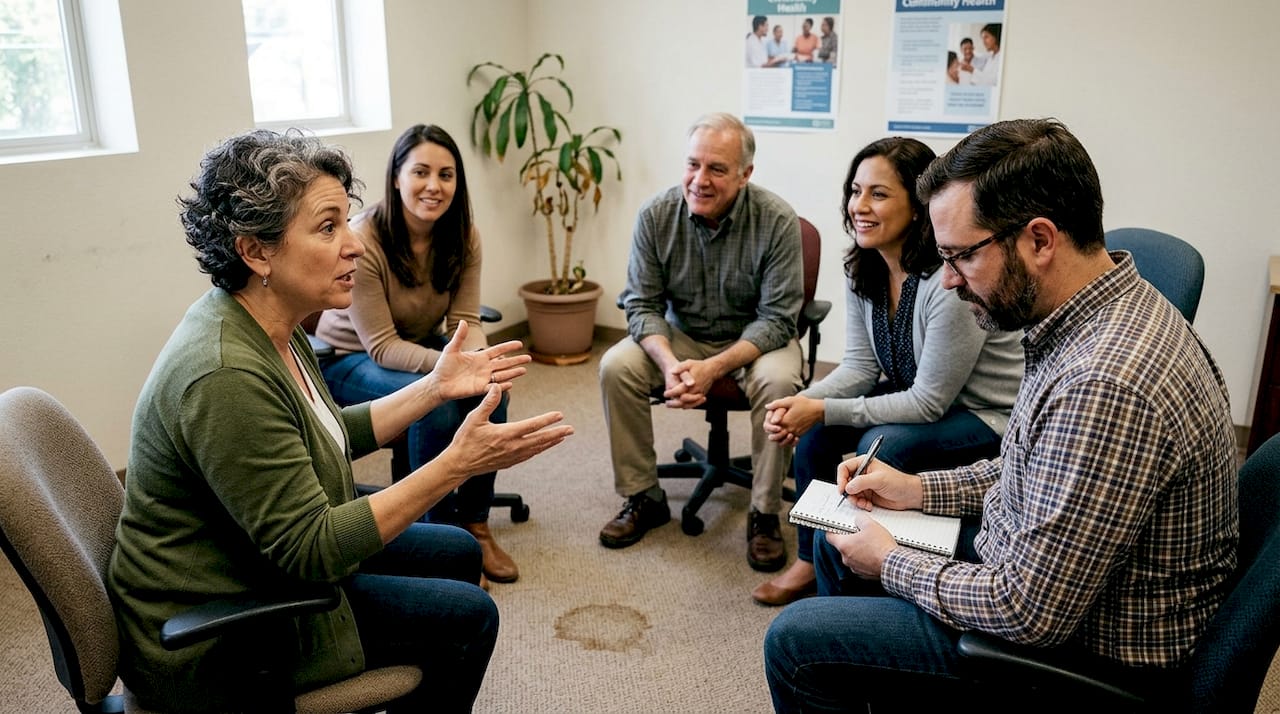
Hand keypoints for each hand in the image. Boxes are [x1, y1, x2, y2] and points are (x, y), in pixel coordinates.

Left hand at [430, 321, 530, 401]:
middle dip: (516, 360)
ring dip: (513, 372)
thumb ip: (460, 336)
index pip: (498, 350)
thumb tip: (464, 321)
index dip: (508, 347)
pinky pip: (493, 388)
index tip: (520, 344)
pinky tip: (511, 384)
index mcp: (479, 357)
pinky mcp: (479, 389)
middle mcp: (484, 367)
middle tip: (529, 358)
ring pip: (502, 375)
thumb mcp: (451, 349)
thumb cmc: (444, 366)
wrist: (438, 383)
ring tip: (524, 370)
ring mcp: (483, 378)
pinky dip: (502, 386)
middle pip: (504, 363)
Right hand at [442, 385, 573, 476]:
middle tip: (570, 429)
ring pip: (537, 449)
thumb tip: (498, 386)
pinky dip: (539, 450)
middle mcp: (512, 447)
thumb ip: (488, 402)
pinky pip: (529, 455)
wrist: (459, 464)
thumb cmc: (465, 440)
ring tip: (562, 437)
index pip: (532, 426)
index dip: (547, 420)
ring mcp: (512, 457)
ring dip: (551, 442)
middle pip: (540, 439)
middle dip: (557, 433)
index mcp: (505, 434)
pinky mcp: (509, 462)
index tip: (559, 415)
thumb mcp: (474, 418)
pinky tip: (544, 446)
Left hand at [661, 358, 718, 408]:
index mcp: (691, 382)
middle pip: (684, 400)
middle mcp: (696, 390)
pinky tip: (682, 405)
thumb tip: (671, 372)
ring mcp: (700, 394)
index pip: (679, 390)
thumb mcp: (688, 363)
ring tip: (671, 405)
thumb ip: (679, 367)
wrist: (712, 369)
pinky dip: (687, 406)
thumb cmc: (699, 366)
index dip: (671, 393)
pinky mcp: (702, 395)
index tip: (665, 394)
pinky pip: (694, 403)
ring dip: (679, 406)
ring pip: (689, 404)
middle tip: (667, 403)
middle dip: (674, 403)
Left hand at [763, 395, 822, 444]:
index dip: (769, 426)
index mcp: (786, 421)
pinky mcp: (800, 434)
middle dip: (772, 434)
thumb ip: (777, 404)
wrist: (818, 410)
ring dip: (779, 439)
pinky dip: (787, 440)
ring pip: (784, 441)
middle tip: (770, 430)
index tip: (769, 421)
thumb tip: (767, 406)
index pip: (772, 428)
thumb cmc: (804, 404)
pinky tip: (786, 435)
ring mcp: (796, 432)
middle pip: (777, 437)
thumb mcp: (790, 401)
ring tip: (777, 433)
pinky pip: (791, 441)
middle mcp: (790, 429)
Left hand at [825, 511, 895, 578]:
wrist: (893, 564)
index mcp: (843, 545)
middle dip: (850, 538)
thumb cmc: (881, 546)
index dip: (833, 530)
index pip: (829, 536)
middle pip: (842, 545)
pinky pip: (860, 563)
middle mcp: (846, 558)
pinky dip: (865, 558)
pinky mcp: (863, 573)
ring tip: (870, 543)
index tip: (838, 527)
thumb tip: (858, 519)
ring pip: (852, 555)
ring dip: (858, 549)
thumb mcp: (870, 525)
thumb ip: (860, 519)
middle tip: (860, 533)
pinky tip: (874, 552)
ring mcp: (854, 567)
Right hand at [836, 456, 921, 511]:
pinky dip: (860, 504)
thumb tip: (848, 487)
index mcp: (864, 463)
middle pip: (845, 482)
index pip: (844, 468)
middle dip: (848, 492)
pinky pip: (857, 500)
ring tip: (863, 503)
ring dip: (855, 500)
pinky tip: (868, 505)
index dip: (841, 478)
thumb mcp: (879, 479)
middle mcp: (862, 473)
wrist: (909, 495)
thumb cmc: (898, 482)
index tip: (843, 488)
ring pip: (850, 493)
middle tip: (853, 498)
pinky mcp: (867, 495)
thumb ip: (862, 482)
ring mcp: (864, 485)